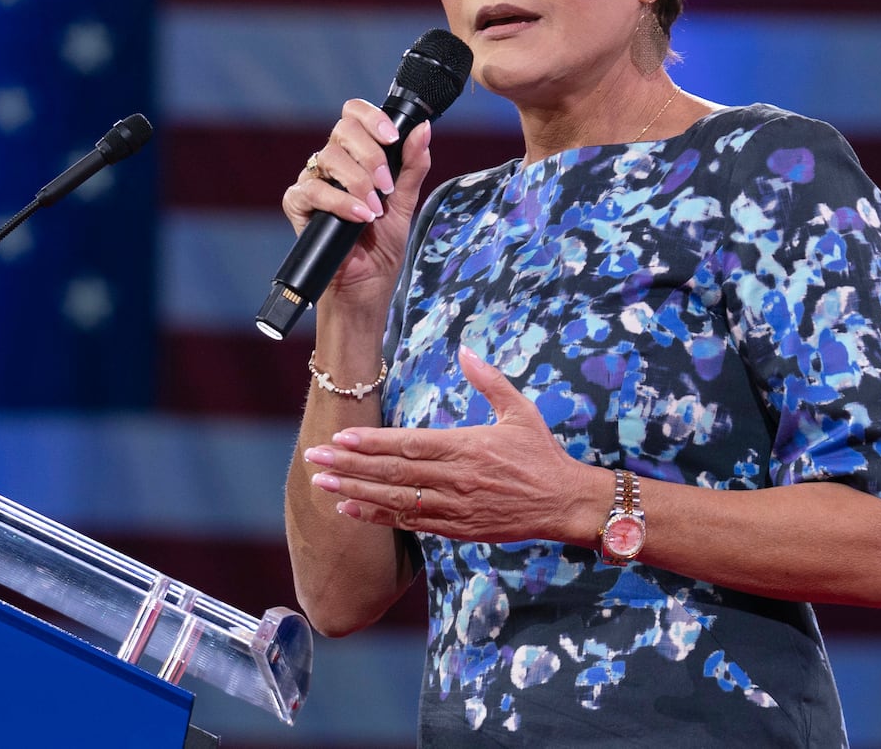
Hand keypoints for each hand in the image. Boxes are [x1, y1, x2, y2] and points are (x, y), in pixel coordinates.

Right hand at [281, 100, 433, 298]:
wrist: (366, 284)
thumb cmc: (382, 244)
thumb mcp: (405, 202)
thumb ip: (413, 166)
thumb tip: (423, 129)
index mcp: (356, 154)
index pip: (354, 114)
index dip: (372, 118)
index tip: (392, 138)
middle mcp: (332, 162)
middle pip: (342, 129)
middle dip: (371, 155)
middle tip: (387, 185)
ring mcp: (313, 180)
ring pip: (329, 157)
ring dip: (359, 183)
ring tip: (374, 210)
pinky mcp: (298, 204)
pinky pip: (312, 189)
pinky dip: (340, 202)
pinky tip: (360, 217)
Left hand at [302, 347, 599, 544]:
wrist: (565, 503)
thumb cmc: (541, 454)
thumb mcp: (520, 411)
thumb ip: (489, 381)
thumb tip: (466, 351)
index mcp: (468, 447)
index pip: (410, 445)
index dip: (373, 442)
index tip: (342, 437)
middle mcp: (456, 479)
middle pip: (393, 473)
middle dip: (350, 465)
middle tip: (314, 457)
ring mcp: (455, 507)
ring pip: (395, 500)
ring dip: (355, 491)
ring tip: (321, 482)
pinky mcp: (457, 528)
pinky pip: (410, 523)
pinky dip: (378, 516)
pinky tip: (350, 509)